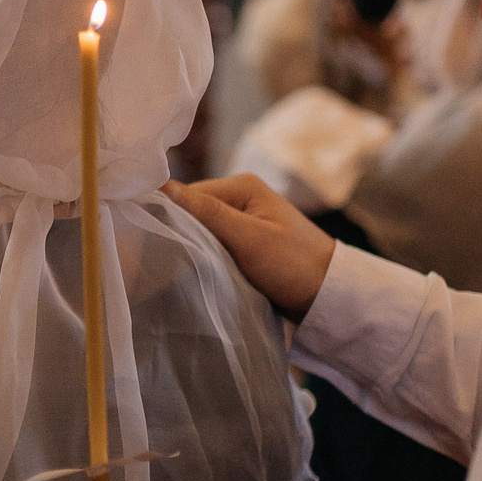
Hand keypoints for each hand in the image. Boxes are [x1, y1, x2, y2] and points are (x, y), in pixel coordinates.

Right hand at [160, 174, 336, 320]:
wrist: (329, 294)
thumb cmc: (293, 264)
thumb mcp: (249, 238)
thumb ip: (208, 213)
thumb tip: (161, 187)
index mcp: (241, 185)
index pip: (187, 195)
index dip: (168, 216)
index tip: (153, 243)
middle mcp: (240, 196)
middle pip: (192, 212)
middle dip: (180, 234)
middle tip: (165, 261)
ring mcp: (243, 219)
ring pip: (200, 231)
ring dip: (192, 248)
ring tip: (180, 268)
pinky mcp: (245, 241)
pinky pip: (213, 244)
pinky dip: (205, 256)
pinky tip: (199, 270)